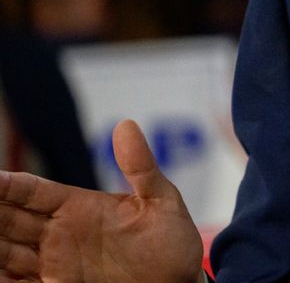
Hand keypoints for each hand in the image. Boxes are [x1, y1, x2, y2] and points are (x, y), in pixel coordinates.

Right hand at [0, 119, 202, 282]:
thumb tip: (126, 125)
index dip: (6, 185)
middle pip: (9, 220)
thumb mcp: (161, 201)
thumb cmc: (171, 242)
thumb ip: (141, 166)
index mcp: (78, 206)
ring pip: (6, 252)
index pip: (32, 191)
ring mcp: (55, 264)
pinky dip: (5, 278)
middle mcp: (59, 234)